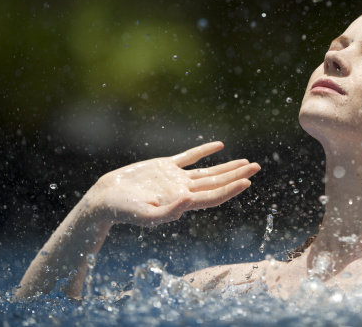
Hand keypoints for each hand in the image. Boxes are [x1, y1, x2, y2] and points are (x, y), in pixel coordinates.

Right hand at [85, 141, 259, 226]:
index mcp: (182, 203)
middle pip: (216, 183)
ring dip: (227, 167)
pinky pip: (189, 156)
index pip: (213, 197)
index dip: (230, 190)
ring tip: (246, 161)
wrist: (104, 200)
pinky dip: (204, 150)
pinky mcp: (164, 167)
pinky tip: (219, 145)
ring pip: (207, 172)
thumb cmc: (122, 211)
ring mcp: (175, 178)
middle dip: (237, 175)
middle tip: (257, 167)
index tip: (247, 181)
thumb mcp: (144, 216)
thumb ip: (167, 212)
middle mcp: (183, 191)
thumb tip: (188, 203)